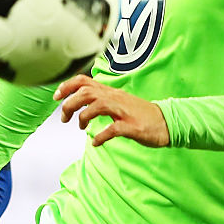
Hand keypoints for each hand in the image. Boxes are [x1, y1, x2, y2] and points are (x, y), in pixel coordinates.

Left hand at [54, 74, 170, 147]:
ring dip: (83, 117)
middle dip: (70, 104)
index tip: (56, 96)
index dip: (67, 86)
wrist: (167, 122)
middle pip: (86, 92)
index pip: (84, 81)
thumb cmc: (141, 114)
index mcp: (111, 92)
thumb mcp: (118, 101)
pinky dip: (101, 136)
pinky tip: (96, 142)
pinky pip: (113, 129)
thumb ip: (100, 99)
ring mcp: (124, 111)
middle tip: (64, 118)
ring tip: (81, 128)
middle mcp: (115, 98)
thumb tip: (79, 101)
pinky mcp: (133, 126)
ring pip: (98, 105)